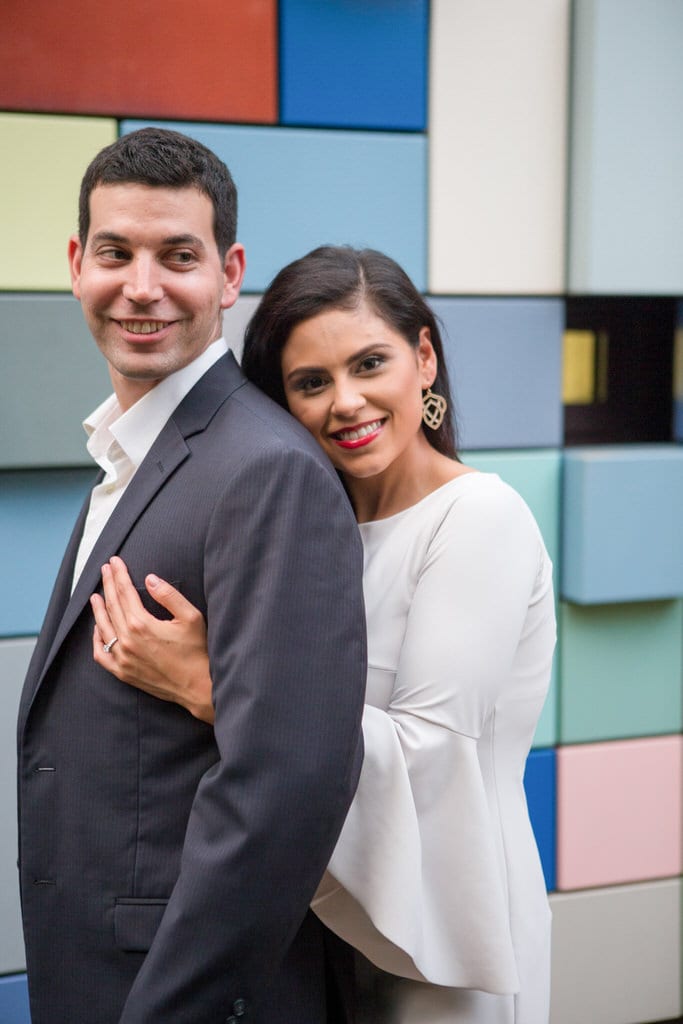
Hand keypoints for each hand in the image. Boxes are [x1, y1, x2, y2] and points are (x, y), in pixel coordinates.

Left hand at [91, 556, 214, 723]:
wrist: (198, 687)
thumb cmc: (198, 651)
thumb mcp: (191, 617)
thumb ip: (169, 595)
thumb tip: (150, 578)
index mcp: (142, 624)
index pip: (124, 592)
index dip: (119, 574)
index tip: (114, 561)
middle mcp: (127, 641)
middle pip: (112, 606)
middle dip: (108, 585)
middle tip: (104, 569)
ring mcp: (123, 659)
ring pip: (102, 628)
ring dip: (98, 609)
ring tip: (96, 596)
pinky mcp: (123, 673)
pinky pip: (101, 654)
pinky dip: (96, 639)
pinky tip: (98, 629)